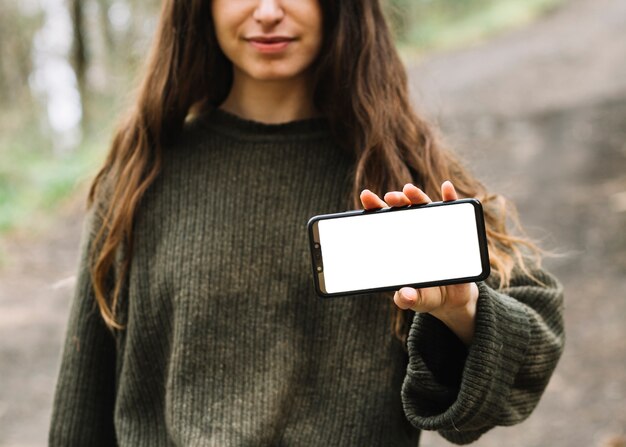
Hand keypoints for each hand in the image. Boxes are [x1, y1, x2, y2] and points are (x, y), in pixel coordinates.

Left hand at [359, 181, 478, 344]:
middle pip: (402, 210)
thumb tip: (406, 295)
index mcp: (398, 245)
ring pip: (423, 207)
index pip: (382, 223)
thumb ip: (409, 299)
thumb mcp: (417, 299)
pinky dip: (449, 197)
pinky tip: (447, 188)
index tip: (366, 196)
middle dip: (395, 200)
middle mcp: (413, 232)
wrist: (453, 299)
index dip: (374, 208)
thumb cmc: (427, 295)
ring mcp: (432, 229)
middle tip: (390, 196)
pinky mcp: (453, 231)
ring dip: (416, 196)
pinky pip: (452, 211)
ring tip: (410, 190)